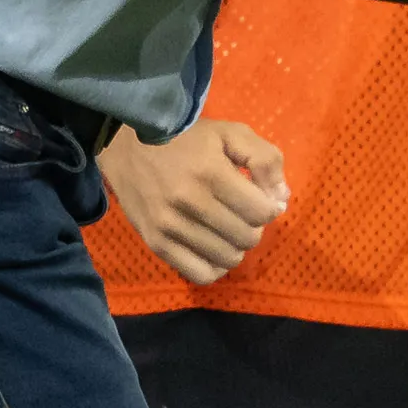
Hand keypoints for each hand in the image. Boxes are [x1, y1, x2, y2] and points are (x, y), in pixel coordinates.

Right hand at [99, 120, 289, 283]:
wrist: (126, 146)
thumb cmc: (186, 139)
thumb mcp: (230, 133)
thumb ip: (265, 160)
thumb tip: (281, 199)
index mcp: (210, 172)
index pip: (261, 212)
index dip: (269, 206)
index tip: (259, 197)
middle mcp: (189, 202)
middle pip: (247, 238)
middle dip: (253, 226)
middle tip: (240, 211)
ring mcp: (169, 227)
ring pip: (227, 259)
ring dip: (235, 246)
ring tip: (226, 227)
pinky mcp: (155, 243)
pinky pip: (200, 274)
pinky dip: (214, 266)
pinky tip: (212, 247)